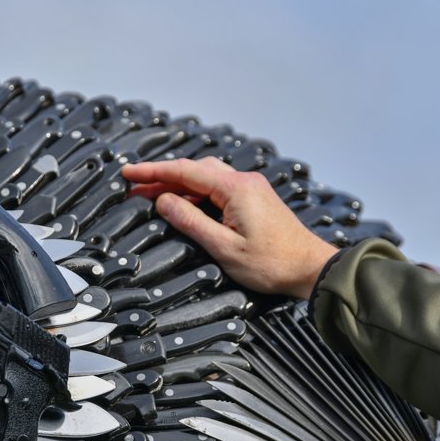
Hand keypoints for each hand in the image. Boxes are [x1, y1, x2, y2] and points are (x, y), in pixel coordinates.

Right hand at [121, 157, 338, 298]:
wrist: (311, 269)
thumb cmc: (272, 264)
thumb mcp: (223, 247)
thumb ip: (190, 221)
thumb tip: (162, 201)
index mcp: (235, 188)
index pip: (184, 171)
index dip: (153, 172)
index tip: (128, 173)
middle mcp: (244, 181)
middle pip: (194, 171)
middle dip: (162, 178)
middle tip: (134, 189)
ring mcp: (251, 189)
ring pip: (206, 179)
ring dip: (179, 186)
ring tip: (153, 198)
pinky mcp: (255, 200)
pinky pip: (219, 189)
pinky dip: (196, 194)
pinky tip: (184, 206)